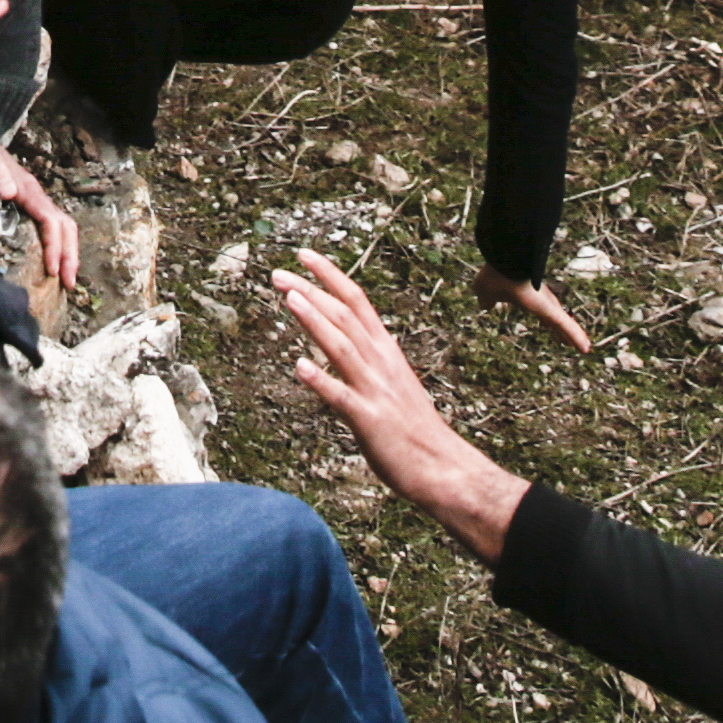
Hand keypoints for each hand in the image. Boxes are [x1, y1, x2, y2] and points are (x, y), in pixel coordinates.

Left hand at [0, 135, 76, 288]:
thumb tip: (9, 191)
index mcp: (27, 188)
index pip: (51, 220)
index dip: (55, 246)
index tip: (51, 270)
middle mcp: (34, 197)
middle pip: (64, 227)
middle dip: (70, 256)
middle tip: (68, 284)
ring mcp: (30, 204)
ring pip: (59, 230)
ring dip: (65, 255)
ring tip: (63, 282)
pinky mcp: (22, 211)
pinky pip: (45, 231)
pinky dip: (53, 250)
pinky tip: (46, 267)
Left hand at [273, 252, 530, 558]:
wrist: (444, 468)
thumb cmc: (414, 428)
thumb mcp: (392, 381)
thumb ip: (367, 359)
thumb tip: (337, 343)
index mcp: (386, 350)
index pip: (357, 301)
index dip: (330, 275)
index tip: (303, 254)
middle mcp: (381, 363)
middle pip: (344, 317)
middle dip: (310, 291)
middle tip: (277, 274)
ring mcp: (375, 391)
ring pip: (342, 348)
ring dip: (315, 321)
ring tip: (290, 299)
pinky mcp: (370, 421)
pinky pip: (342, 398)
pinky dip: (322, 380)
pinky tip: (299, 366)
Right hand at [476, 265, 600, 352]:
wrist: (504, 264)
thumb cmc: (494, 275)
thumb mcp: (485, 291)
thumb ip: (488, 299)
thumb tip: (486, 305)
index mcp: (526, 298)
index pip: (540, 312)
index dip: (547, 321)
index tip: (551, 327)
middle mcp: (540, 300)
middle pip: (554, 319)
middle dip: (562, 331)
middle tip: (569, 342)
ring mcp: (547, 304)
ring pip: (564, 324)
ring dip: (574, 337)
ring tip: (585, 349)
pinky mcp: (551, 309)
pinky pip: (566, 325)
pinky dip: (576, 336)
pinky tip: (585, 348)